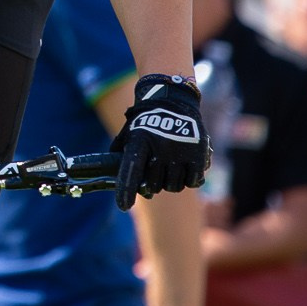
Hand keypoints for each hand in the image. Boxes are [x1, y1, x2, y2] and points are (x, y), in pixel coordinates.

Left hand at [112, 74, 208, 210]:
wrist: (174, 100)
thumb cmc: (147, 120)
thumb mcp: (130, 131)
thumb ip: (120, 150)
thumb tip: (107, 173)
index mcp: (140, 141)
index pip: (131, 170)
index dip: (126, 190)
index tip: (123, 205)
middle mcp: (160, 148)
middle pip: (154, 185)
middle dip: (153, 184)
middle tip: (156, 173)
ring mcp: (181, 152)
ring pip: (173, 186)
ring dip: (171, 182)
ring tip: (170, 168)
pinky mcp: (199, 155)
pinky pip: (193, 182)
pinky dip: (189, 179)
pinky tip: (185, 168)